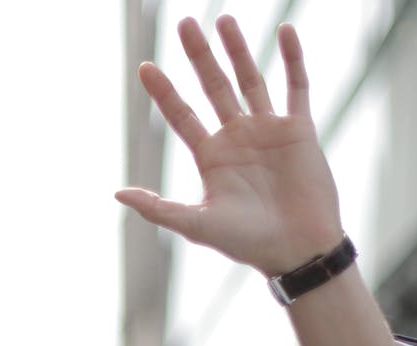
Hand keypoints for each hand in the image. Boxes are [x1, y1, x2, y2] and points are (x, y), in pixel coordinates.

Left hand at [116, 17, 343, 276]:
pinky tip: (285, 31)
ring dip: (238, 50)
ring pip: (250, 80)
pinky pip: (295, 87)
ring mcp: (268, 130)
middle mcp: (236, 138)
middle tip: (185, 24)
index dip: (163, 91)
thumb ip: (158, 208)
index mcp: (211, 156)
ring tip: (224, 19)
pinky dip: (292, 59)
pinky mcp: (299, 130)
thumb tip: (117, 194)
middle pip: (213, 87)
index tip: (145, 67)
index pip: (181, 114)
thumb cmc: (247, 244)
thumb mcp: (197, 225)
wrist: (297, 250)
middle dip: (199, 56)